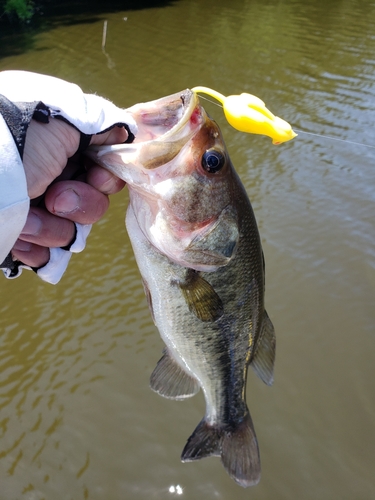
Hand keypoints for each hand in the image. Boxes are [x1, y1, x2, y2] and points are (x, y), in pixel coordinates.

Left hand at [11, 118, 126, 267]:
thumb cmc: (19, 134)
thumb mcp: (69, 114)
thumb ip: (105, 122)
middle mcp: (50, 178)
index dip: (105, 182)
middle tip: (54, 198)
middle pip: (91, 206)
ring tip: (25, 221)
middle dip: (79, 206)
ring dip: (51, 229)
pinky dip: (35, 251)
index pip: (102, 175)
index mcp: (62, 151)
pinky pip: (45, 255)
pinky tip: (20, 240)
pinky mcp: (17, 235)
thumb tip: (127, 131)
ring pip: (70, 233)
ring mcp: (33, 208)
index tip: (95, 178)